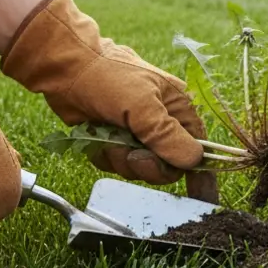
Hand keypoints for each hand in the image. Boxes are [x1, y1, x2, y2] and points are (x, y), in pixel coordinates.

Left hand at [0, 0, 206, 186]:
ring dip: (120, 157)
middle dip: (147, 165)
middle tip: (132, 154)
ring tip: (108, 134)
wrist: (67, 67)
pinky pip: (115, 164)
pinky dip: (103, 153)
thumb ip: (168, 135)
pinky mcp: (114, 140)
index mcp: (180, 110)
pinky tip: (96, 134)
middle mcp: (163, 124)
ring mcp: (137, 134)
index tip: (201, 199)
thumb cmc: (109, 76)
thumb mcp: (143, 105)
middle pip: (167, 167)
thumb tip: (194, 160)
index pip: (199, 150)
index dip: (199, 174)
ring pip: (138, 169)